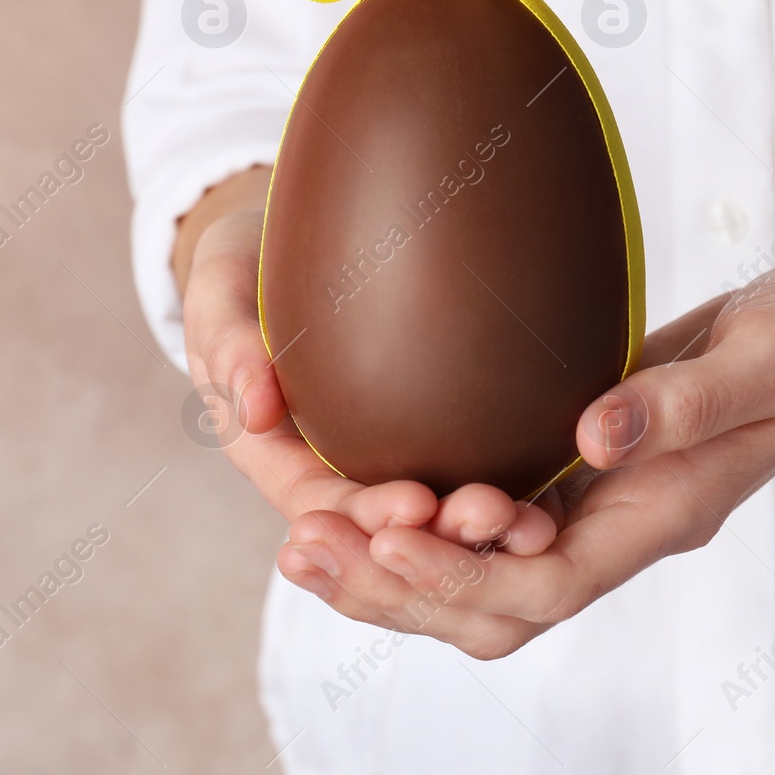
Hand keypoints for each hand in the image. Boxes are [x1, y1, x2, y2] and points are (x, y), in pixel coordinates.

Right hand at [179, 177, 556, 551]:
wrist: (286, 236)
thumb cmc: (245, 259)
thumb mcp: (221, 283)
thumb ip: (228, 338)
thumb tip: (252, 408)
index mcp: (273, 452)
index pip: (318, 505)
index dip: (362, 517)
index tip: (412, 505)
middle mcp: (328, 471)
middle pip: (384, 529)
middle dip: (437, 537)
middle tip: (497, 516)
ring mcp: (378, 459)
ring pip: (431, 521)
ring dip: (479, 532)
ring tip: (535, 524)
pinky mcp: (424, 438)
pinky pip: (463, 478)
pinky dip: (505, 497)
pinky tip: (553, 496)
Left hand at [275, 262, 774, 657]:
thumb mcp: (769, 356)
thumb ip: (686, 400)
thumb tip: (591, 436)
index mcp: (662, 515)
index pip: (547, 587)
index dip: (463, 575)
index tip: (386, 536)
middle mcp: (616, 529)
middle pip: (494, 610)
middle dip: (397, 593)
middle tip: (303, 551)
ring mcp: (592, 507)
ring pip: (479, 577)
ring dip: (390, 568)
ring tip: (303, 537)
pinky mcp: (570, 470)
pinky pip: (485, 522)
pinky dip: (418, 520)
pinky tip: (356, 489)